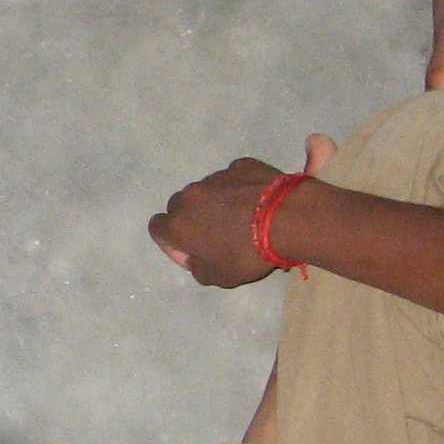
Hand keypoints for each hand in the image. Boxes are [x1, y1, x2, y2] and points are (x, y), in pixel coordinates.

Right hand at [148, 133, 339, 286]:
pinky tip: (259, 202)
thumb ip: (197, 268)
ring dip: (217, 203)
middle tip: (218, 235)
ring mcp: (216, 176)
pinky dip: (240, 189)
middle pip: (181, 206)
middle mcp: (190, 195)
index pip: (157, 228)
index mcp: (178, 223)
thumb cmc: (248, 253)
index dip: (172, 242)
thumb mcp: (219, 277)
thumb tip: (196, 258)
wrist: (287, 218)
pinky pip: (233, 179)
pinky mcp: (241, 166)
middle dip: (193, 219)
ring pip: (207, 191)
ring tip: (244, 218)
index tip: (193, 251)